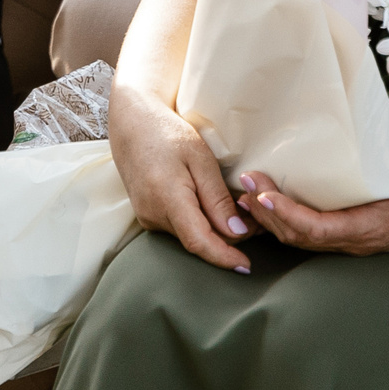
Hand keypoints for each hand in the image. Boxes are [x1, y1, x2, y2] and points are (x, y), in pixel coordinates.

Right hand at [110, 95, 249, 269]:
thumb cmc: (167, 133)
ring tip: (238, 210)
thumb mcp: (200, 158)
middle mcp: (153, 214)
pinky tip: (212, 207)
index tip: (246, 265)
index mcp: (167, 198)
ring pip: (190, 235)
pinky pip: (179, 227)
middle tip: (256, 221)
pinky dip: (200, 222)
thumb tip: (236, 233)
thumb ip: (217, 198)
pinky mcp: (147, 215)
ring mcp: (147, 217)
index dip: (224, 258)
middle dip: (228, 239)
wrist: (132, 124)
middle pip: (198, 241)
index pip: (199, 242)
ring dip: (215, 230)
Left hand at [233, 171, 388, 255]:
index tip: (263, 196)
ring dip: (268, 219)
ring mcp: (346, 244)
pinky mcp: (341, 239)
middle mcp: (352, 241)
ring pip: (298, 240)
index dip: (287, 214)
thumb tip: (342, 123)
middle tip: (245, 182)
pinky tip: (263, 205)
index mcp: (366, 227)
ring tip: (244, 194)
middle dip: (267, 213)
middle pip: (299, 237)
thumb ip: (368, 158)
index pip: (317, 230)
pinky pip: (306, 236)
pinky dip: (281, 221)